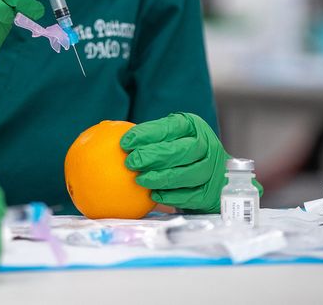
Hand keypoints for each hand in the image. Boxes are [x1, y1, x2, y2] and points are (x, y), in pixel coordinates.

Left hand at [120, 112, 258, 213]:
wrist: (211, 174)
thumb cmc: (179, 151)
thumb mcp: (169, 136)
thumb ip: (149, 137)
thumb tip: (110, 137)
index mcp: (193, 126)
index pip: (170, 127)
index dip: (147, 134)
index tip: (125, 142)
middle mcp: (207, 145)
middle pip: (183, 150)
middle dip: (154, 156)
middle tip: (131, 162)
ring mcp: (212, 170)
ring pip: (189, 174)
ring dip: (162, 177)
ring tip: (140, 180)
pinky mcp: (211, 192)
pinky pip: (191, 195)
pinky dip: (172, 196)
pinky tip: (154, 195)